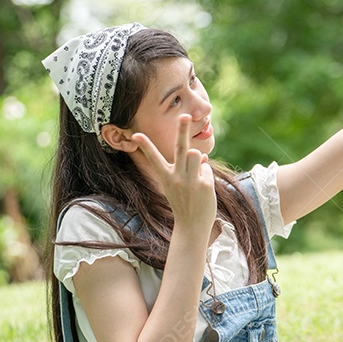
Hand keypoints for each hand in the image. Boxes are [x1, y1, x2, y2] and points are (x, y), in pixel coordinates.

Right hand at [131, 115, 216, 231]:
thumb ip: (186, 169)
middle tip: (185, 115)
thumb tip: (200, 154)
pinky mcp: (205, 185)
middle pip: (180, 148)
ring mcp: (191, 181)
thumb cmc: (183, 204)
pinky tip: (203, 190)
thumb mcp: (178, 185)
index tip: (135, 134)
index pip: (154, 158)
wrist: (191, 226)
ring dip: (197, 159)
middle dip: (182, 130)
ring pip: (196, 154)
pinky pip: (207, 169)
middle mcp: (177, 177)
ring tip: (194, 175)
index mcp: (166, 177)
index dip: (145, 146)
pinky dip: (206, 176)